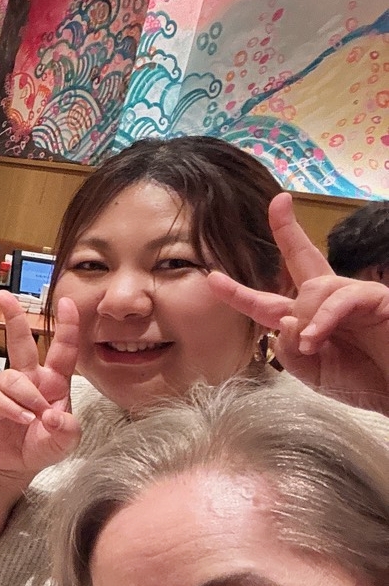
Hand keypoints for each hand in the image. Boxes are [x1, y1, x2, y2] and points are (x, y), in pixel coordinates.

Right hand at [0, 292, 80, 492]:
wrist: (12, 464)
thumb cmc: (41, 445)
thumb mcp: (64, 442)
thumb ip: (67, 430)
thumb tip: (54, 414)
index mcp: (54, 381)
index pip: (63, 349)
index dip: (67, 325)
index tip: (66, 302)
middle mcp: (30, 379)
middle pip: (21, 342)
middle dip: (14, 317)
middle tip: (3, 297)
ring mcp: (8, 389)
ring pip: (13, 376)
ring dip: (26, 396)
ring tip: (32, 417)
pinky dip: (12, 409)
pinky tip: (21, 420)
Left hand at [208, 192, 388, 411]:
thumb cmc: (364, 382)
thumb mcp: (311, 372)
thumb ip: (288, 349)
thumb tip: (282, 320)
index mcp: (309, 320)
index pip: (269, 301)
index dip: (239, 292)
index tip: (212, 278)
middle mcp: (330, 302)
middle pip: (304, 257)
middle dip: (288, 230)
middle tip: (279, 202)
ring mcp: (355, 297)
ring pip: (314, 288)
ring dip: (305, 318)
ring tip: (311, 346)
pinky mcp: (378, 298)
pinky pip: (341, 297)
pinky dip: (323, 319)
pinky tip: (316, 339)